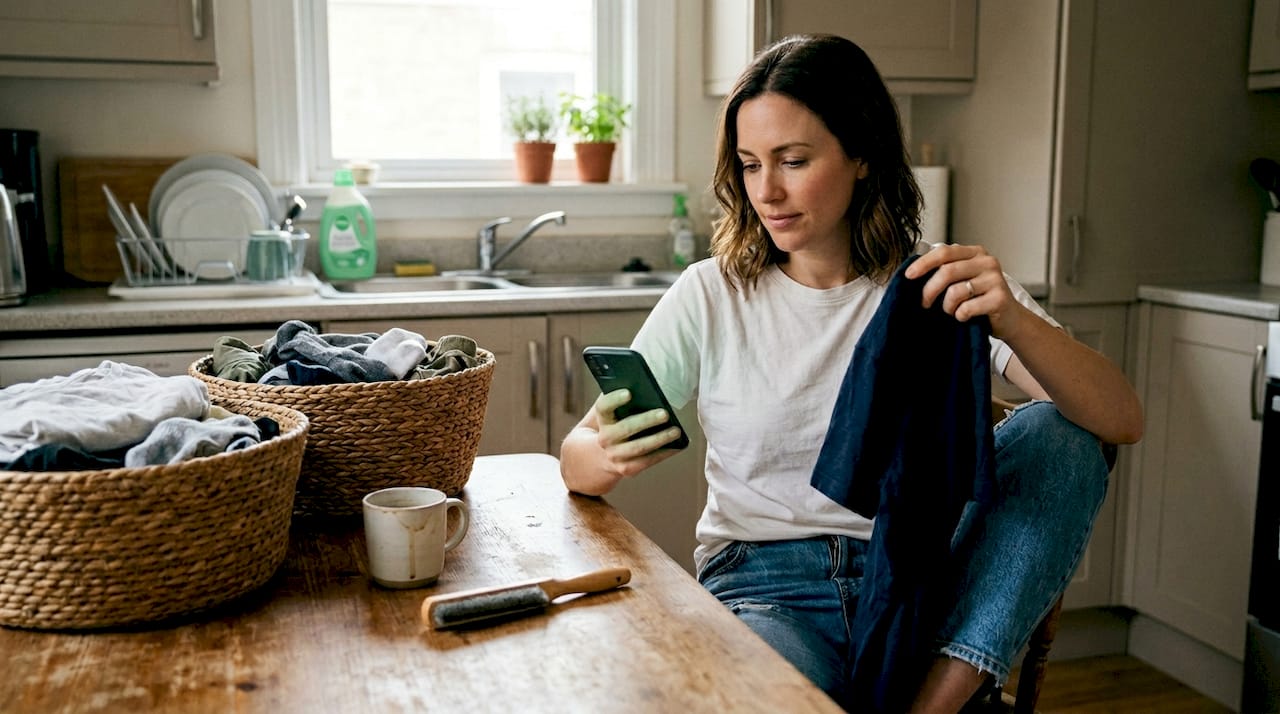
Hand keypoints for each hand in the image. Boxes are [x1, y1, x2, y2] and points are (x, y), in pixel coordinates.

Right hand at [591, 388, 682, 477]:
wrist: (601, 456)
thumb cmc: (617, 425)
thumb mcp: (614, 411)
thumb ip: (624, 396)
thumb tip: (647, 384)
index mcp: (602, 419)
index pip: (603, 407)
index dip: (614, 399)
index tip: (629, 393)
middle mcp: (605, 438)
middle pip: (625, 428)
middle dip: (646, 420)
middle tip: (665, 413)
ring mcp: (615, 455)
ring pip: (638, 447)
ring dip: (659, 439)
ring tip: (676, 431)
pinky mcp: (626, 469)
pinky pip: (647, 461)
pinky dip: (663, 453)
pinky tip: (677, 446)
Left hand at [903, 243, 1027, 339]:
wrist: (1010, 320)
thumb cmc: (979, 300)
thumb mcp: (962, 280)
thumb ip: (945, 271)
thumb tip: (912, 273)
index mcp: (975, 253)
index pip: (944, 252)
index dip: (923, 263)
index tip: (908, 276)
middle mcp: (987, 262)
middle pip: (947, 272)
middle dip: (929, 290)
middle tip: (924, 304)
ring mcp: (995, 280)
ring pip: (955, 292)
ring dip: (946, 307)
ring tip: (951, 311)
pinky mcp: (1000, 299)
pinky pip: (966, 308)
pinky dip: (960, 316)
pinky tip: (965, 317)